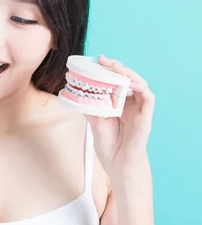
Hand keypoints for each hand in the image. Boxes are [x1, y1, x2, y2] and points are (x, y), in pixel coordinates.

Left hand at [83, 54, 154, 176]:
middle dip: (116, 67)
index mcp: (120, 104)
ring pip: (139, 83)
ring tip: (113, 66)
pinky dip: (139, 86)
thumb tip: (76, 94)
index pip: (116, 81)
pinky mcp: (146, 117)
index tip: (95, 61)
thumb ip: (90, 108)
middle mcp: (131, 104)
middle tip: (102, 59)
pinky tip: (127, 82)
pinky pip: (148, 96)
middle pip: (128, 78)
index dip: (108, 70)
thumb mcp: (95, 122)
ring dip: (127, 73)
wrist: (117, 166)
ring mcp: (140, 109)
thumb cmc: (109, 146)